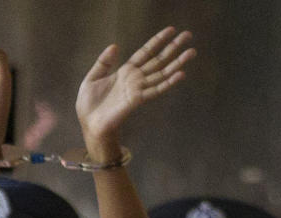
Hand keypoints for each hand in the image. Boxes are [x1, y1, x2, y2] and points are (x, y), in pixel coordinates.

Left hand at [76, 26, 194, 158]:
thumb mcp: (93, 77)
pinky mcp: (137, 100)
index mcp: (125, 71)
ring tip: (192, 52)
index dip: (158, 41)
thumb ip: (104, 61)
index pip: (146, 52)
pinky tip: (180, 74)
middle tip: (188, 35)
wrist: (89, 123)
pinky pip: (156, 89)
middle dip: (174, 48)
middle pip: (159, 60)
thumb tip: (115, 45)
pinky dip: (169, 82)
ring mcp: (138, 89)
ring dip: (178, 63)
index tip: (171, 30)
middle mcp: (136, 79)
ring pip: (162, 73)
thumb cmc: (89, 104)